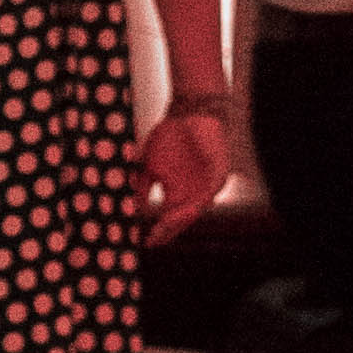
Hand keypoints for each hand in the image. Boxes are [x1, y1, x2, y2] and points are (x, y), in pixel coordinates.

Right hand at [135, 107, 232, 243]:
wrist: (191, 111)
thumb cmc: (171, 136)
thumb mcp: (150, 163)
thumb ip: (142, 187)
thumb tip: (132, 208)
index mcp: (177, 194)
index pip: (168, 220)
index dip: (158, 231)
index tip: (146, 242)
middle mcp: (193, 195)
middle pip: (182, 220)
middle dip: (168, 230)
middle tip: (156, 239)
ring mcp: (207, 187)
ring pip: (195, 210)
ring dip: (182, 220)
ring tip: (167, 227)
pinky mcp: (219, 176)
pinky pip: (209, 194)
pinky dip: (198, 203)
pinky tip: (187, 210)